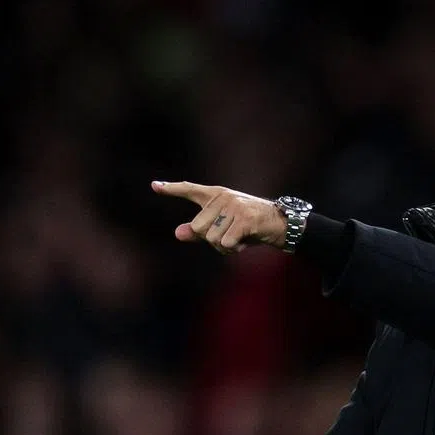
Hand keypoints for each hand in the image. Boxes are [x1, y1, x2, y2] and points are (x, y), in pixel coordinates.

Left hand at [152, 180, 286, 254]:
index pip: (190, 190)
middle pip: (199, 228)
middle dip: (212, 241)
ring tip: (239, 238)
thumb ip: (199, 231)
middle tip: (230, 237)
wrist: (279, 225)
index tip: (154, 186)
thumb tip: (178, 233)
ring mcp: (233, 206)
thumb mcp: (221, 228)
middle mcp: (222, 197)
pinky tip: (245, 241)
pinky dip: (234, 248)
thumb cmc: (248, 227)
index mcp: (215, 195)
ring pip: (212, 238)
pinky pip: (226, 243)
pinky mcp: (244, 218)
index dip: (171, 189)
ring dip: (224, 247)